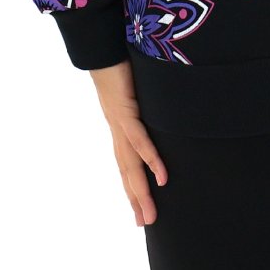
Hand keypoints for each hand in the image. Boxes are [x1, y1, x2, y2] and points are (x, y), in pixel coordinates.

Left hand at [89, 60, 167, 226]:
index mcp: (121, 126)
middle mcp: (118, 130)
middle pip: (127, 172)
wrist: (102, 46)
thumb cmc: (123, 62)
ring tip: (150, 214)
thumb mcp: (140, 87)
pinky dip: (150, 159)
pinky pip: (139, 140)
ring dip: (141, 191)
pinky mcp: (125, 111)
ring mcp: (120, 123)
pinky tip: (161, 177)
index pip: (127, 163)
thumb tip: (167, 104)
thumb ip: (150, 100)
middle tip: (146, 223)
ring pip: (131, 164)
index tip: (140, 209)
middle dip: (136, 199)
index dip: (133, 186)